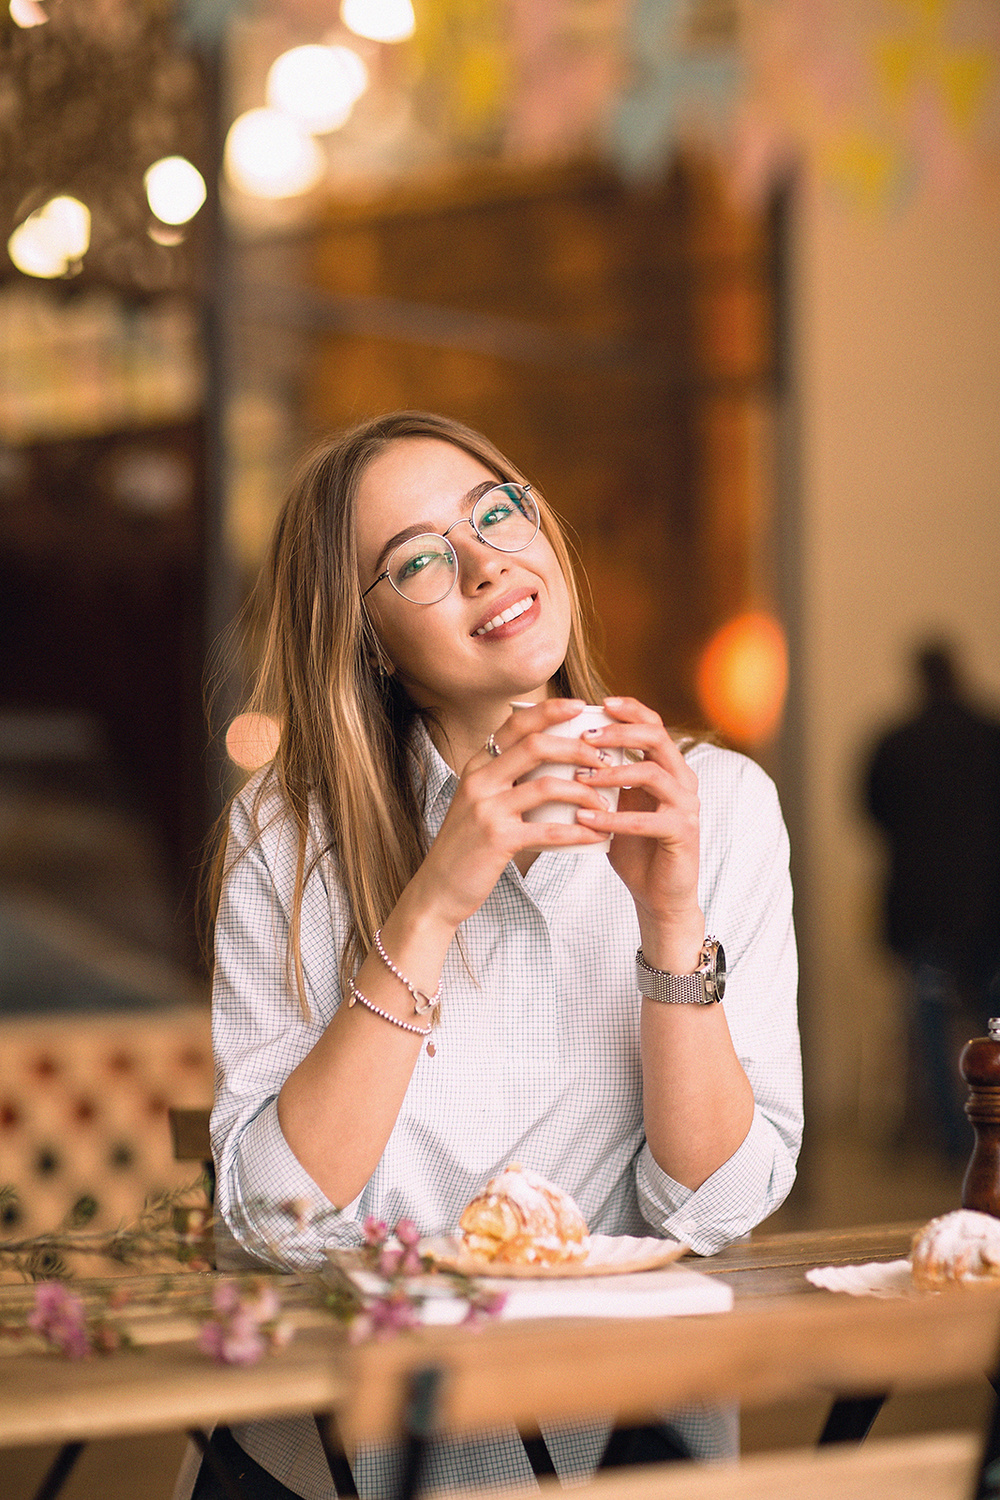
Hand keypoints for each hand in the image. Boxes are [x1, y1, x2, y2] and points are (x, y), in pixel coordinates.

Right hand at [410, 699, 613, 929]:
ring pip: (546, 785)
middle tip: (605, 759)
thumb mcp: (481, 803)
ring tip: (605, 802)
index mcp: (476, 766)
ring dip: (584, 792)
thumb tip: (557, 766)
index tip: (580, 706)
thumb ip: (508, 781)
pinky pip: (549, 830)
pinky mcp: (498, 839)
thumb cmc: (469, 846)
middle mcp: (479, 780)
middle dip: (578, 747)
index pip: (515, 724)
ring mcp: (486, 809)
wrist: (438, 888)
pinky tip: (596, 834)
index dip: (550, 710)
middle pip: (535, 746)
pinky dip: (578, 831)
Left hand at [573, 697, 703, 965]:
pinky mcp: (682, 833)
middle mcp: (682, 780)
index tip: (599, 704)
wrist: (659, 895)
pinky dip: (614, 817)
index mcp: (668, 767)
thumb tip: (558, 749)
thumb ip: (601, 777)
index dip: (628, 710)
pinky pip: (647, 819)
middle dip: (619, 732)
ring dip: (612, 772)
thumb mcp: (616, 804)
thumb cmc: (634, 846)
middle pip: (656, 738)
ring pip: (652, 773)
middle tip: (585, 737)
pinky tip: (586, 819)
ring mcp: (686, 806)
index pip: (653, 725)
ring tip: (580, 776)